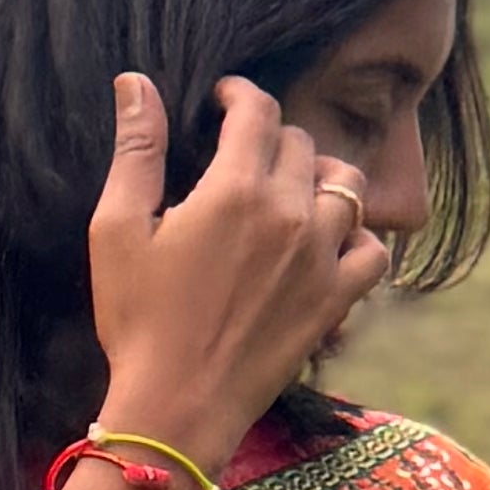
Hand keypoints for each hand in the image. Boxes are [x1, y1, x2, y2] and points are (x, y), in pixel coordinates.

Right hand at [84, 72, 395, 478]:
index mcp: (234, 190)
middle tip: (244, 155)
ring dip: (321, 175)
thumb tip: (135, 81)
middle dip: (271, 137)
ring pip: (347, 186)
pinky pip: (373, 250)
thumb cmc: (137, 320)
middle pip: (301, 143)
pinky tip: (327, 241)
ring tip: (293, 187)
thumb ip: (136, 149)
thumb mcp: (117, 228)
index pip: (258, 110)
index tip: (223, 101)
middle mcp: (289, 216)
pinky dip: (358, 237)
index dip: (239, 94)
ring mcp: (320, 260)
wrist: (176, 408)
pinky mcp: (335, 302)